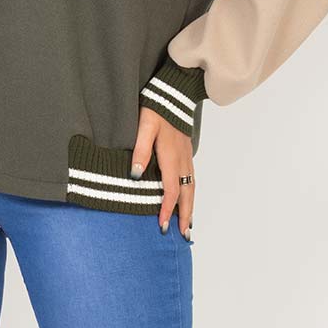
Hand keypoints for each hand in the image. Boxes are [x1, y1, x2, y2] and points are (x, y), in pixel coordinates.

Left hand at [131, 106, 194, 236]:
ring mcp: (186, 156)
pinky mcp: (186, 152)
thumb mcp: (144, 126)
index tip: (163, 226)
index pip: (170, 191)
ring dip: (191, 207)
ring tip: (189, 224)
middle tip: (183, 235)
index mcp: (170, 156)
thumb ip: (139, 150)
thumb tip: (135, 175)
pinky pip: (192, 178)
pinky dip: (191, 193)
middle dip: (185, 216)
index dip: (167, 210)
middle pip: (186, 194)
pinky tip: (188, 199)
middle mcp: (182, 159)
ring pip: (191, 187)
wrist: (174, 92)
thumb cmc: (156, 108)